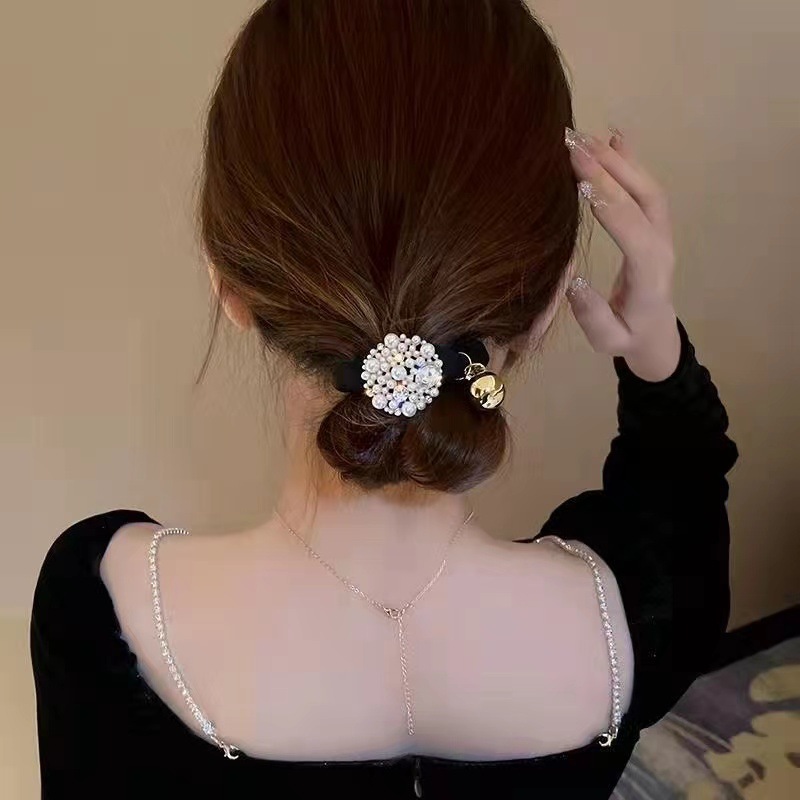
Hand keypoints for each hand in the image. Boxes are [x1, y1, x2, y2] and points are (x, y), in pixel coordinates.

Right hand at [565, 127, 680, 381]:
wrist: (656, 333)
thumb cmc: (627, 337)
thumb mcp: (607, 339)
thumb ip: (593, 315)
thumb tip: (574, 283)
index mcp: (650, 277)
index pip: (634, 235)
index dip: (610, 208)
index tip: (582, 184)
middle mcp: (661, 247)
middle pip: (642, 200)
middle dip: (608, 171)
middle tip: (573, 147)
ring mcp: (663, 232)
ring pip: (646, 188)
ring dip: (616, 160)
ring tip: (583, 138)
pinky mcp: (656, 224)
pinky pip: (648, 187)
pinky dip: (630, 160)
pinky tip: (614, 137)